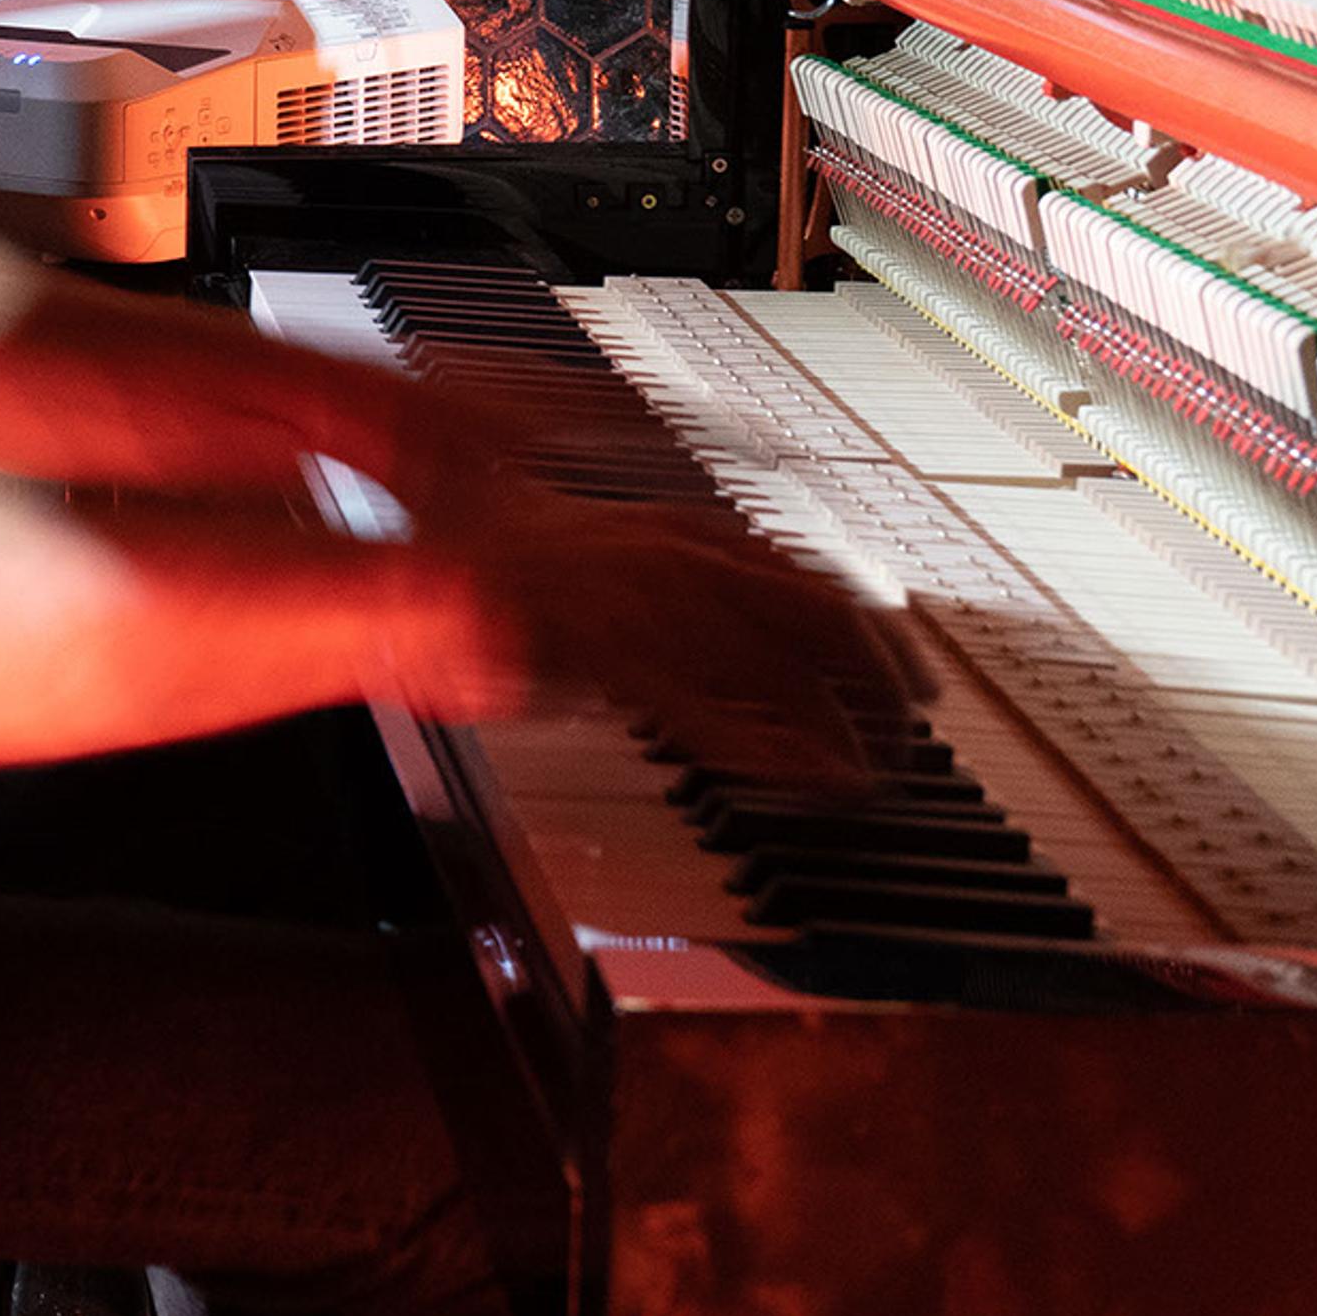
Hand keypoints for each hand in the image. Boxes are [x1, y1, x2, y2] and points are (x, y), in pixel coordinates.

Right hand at [432, 500, 931, 788]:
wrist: (404, 579)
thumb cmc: (475, 580)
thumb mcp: (579, 590)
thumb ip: (645, 619)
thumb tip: (691, 667)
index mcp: (669, 531)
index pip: (798, 569)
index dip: (863, 622)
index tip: (901, 666)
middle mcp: (671, 552)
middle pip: (820, 608)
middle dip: (883, 671)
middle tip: (912, 726)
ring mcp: (645, 600)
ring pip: (787, 660)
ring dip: (847, 719)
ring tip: (877, 775)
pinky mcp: (612, 652)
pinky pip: (719, 711)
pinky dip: (779, 753)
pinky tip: (817, 785)